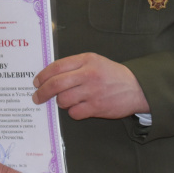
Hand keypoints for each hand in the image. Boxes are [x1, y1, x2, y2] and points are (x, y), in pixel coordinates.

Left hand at [33, 52, 149, 119]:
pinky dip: (72, 112)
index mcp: (86, 60)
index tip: (36, 82)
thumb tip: (49, 76)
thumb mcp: (94, 61)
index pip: (56, 67)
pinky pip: (74, 112)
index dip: (42, 76)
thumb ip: (74, 65)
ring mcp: (93, 92)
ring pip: (63, 100)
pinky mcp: (97, 107)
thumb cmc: (112, 74)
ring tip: (66, 100)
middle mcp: (88, 74)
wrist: (137, 88)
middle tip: (37, 97)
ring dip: (60, 102)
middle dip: (42, 92)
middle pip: (56, 84)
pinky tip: (78, 108)